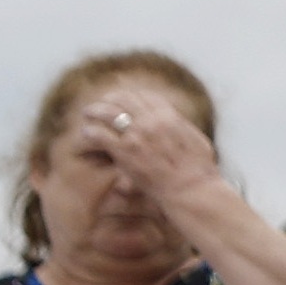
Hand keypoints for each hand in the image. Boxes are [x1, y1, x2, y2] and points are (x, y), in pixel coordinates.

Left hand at [85, 95, 230, 221]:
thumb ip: (181, 126)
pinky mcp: (124, 152)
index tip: (124, 98)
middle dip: (111, 99)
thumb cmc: (199, 170)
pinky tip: (86, 132)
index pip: (146, 96)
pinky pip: (100, 135)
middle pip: (124, 100)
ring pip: (108, 113)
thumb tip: (174, 119)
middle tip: (102, 103)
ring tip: (88, 112)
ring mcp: (136, 135)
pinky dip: (91, 131)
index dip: (133, 95)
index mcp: (170, 116)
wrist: (191, 189)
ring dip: (96, 110)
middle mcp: (151, 121)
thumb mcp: (195, 139)